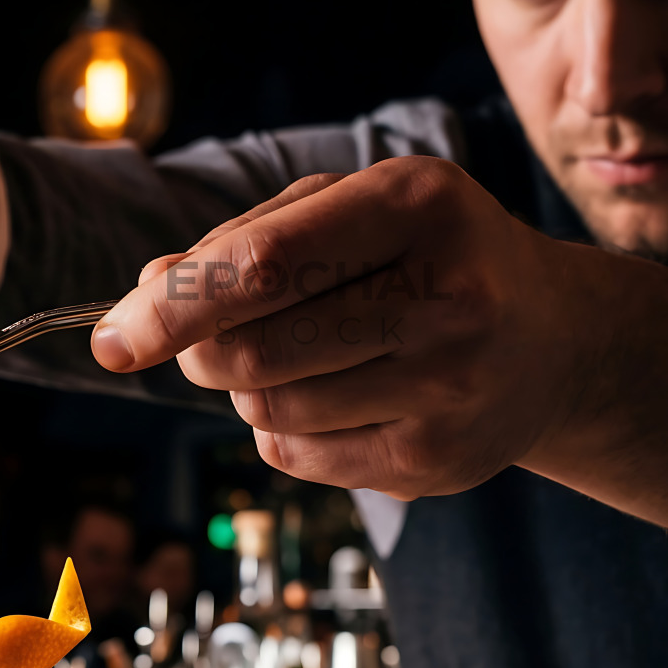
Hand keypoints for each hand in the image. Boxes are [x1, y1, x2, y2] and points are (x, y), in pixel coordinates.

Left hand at [90, 157, 601, 499]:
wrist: (556, 341)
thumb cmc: (427, 258)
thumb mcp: (353, 211)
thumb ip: (246, 240)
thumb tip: (146, 293)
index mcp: (417, 205)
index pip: (259, 267)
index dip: (168, 308)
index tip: (111, 338)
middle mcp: (446, 295)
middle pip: (250, 351)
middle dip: (197, 351)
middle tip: (204, 340)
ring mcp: (448, 387)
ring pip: (266, 409)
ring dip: (246, 388)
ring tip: (296, 356)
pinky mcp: (436, 461)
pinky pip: (298, 457)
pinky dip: (284, 430)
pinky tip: (336, 396)